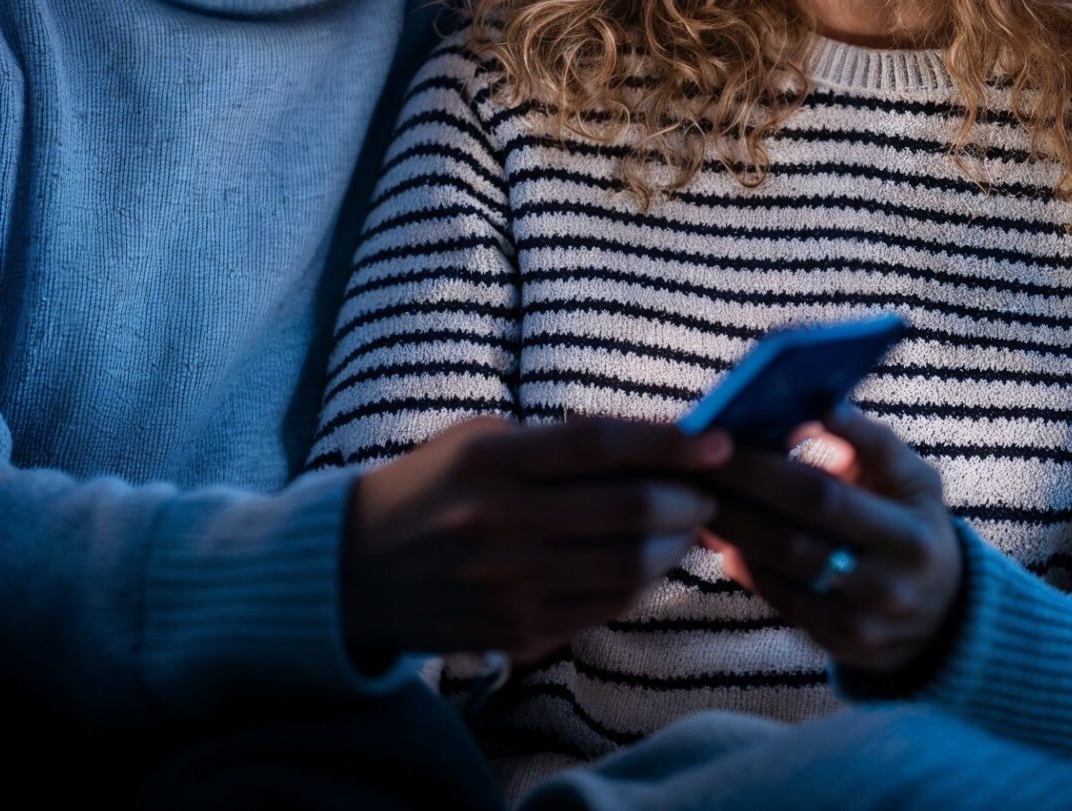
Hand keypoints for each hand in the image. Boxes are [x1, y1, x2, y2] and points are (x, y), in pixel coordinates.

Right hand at [341, 416, 731, 664]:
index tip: (717, 441)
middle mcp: (499, 524)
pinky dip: (639, 584)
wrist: (354, 571)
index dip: (668, 442)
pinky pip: (603, 609)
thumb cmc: (429, 488)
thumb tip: (652, 443)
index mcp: (488, 462)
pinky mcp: (516, 632)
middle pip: (626, 513)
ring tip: (683, 526)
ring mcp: (508, 586)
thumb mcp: (476, 440)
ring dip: (672, 546)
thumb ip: (554, 442)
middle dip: (685, 499)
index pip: (600, 446)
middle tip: (707, 490)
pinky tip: (645, 562)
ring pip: (627, 569)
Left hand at [699, 403, 963, 674]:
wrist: (946, 613)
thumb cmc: (914, 521)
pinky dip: (747, 566)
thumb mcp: (913, 478)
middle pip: (791, 538)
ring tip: (700, 495)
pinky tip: (724, 536)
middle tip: (693, 466)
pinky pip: (779, 602)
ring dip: (732, 533)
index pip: (823, 496)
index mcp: (910, 534)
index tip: (722, 437)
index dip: (766, 469)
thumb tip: (816, 402)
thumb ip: (868, 440)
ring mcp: (862, 624)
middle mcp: (888, 586)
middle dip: (736, 499)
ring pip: (778, 574)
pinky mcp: (839, 646)